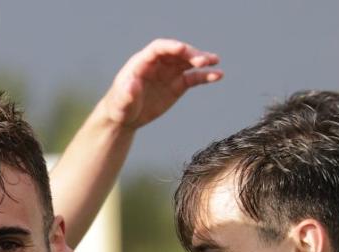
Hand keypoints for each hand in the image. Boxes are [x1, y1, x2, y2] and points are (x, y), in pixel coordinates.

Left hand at [101, 39, 222, 130]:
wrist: (126, 118)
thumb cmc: (120, 107)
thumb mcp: (121, 101)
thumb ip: (127, 92)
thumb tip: (132, 86)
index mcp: (142, 63)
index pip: (158, 48)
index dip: (170, 47)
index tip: (182, 48)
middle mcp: (158, 64)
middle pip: (176, 53)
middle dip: (189, 54)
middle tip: (203, 60)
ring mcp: (169, 73)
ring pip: (187, 63)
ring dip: (201, 61)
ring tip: (215, 61)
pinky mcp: (178, 85)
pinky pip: (194, 78)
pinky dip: (205, 76)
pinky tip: (218, 75)